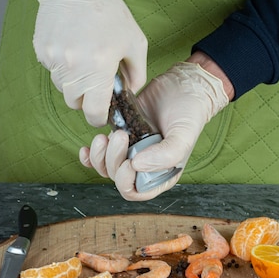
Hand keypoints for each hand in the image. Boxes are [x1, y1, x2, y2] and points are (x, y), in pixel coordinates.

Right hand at [33, 0, 146, 126]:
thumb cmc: (108, 12)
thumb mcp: (135, 42)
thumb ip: (137, 73)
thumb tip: (131, 92)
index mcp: (98, 69)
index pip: (93, 113)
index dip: (99, 117)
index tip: (102, 113)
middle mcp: (73, 68)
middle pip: (75, 103)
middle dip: (86, 98)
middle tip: (95, 81)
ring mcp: (54, 60)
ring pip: (62, 87)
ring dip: (73, 82)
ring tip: (84, 59)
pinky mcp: (42, 51)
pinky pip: (51, 70)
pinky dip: (61, 66)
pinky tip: (72, 47)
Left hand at [79, 60, 229, 200]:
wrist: (183, 85)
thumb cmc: (189, 113)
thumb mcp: (184, 136)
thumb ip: (166, 155)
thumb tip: (136, 166)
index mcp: (161, 174)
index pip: (136, 192)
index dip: (126, 181)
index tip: (130, 161)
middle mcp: (144, 167)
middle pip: (117, 178)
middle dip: (113, 160)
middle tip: (122, 135)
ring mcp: (130, 151)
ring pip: (106, 167)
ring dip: (100, 155)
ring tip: (108, 135)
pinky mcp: (120, 136)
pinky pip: (99, 154)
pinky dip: (90, 155)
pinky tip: (89, 146)